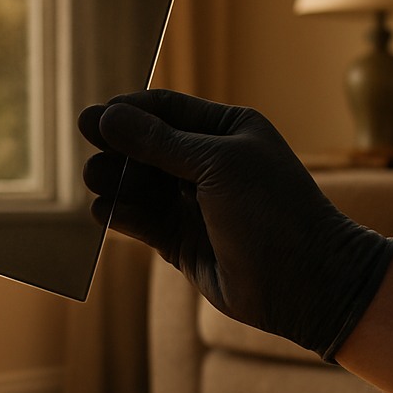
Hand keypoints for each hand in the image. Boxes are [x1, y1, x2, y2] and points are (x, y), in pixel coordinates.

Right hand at [79, 90, 392, 359]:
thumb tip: (110, 117)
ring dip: (116, 182)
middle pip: (149, 148)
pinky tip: (104, 211)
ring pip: (142, 187)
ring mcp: (196, 205)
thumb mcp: (217, 164)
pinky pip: (144, 222)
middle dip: (118, 149)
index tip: (93, 118)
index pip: (167, 111)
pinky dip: (123, 215)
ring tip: (95, 180)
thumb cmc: (272, 211)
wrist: (304, 281)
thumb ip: (160, 143)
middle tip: (89, 150)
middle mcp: (210, 166)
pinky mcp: (183, 242)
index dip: (129, 113)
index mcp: (228, 132)